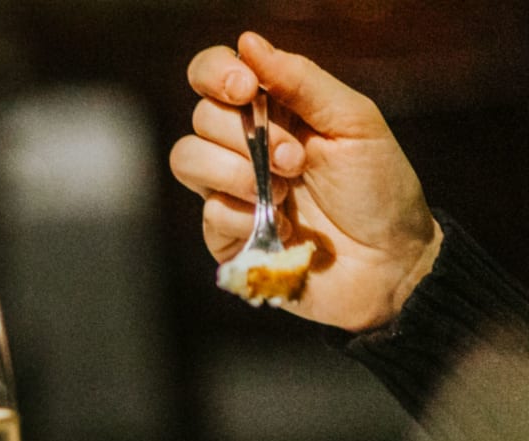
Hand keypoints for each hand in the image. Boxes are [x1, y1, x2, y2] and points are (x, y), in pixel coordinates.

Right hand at [168, 31, 442, 331]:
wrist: (390, 262)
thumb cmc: (380, 187)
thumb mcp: (353, 122)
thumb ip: (301, 80)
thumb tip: (247, 42)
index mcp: (272, 109)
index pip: (212, 75)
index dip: (214, 74)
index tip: (243, 87)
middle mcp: (243, 145)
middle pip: (200, 117)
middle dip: (247, 135)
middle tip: (296, 160)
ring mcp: (229, 191)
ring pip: (186, 159)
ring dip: (236, 172)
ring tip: (286, 191)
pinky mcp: (226, 236)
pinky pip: (208, 213)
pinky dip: (243, 214)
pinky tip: (280, 225)